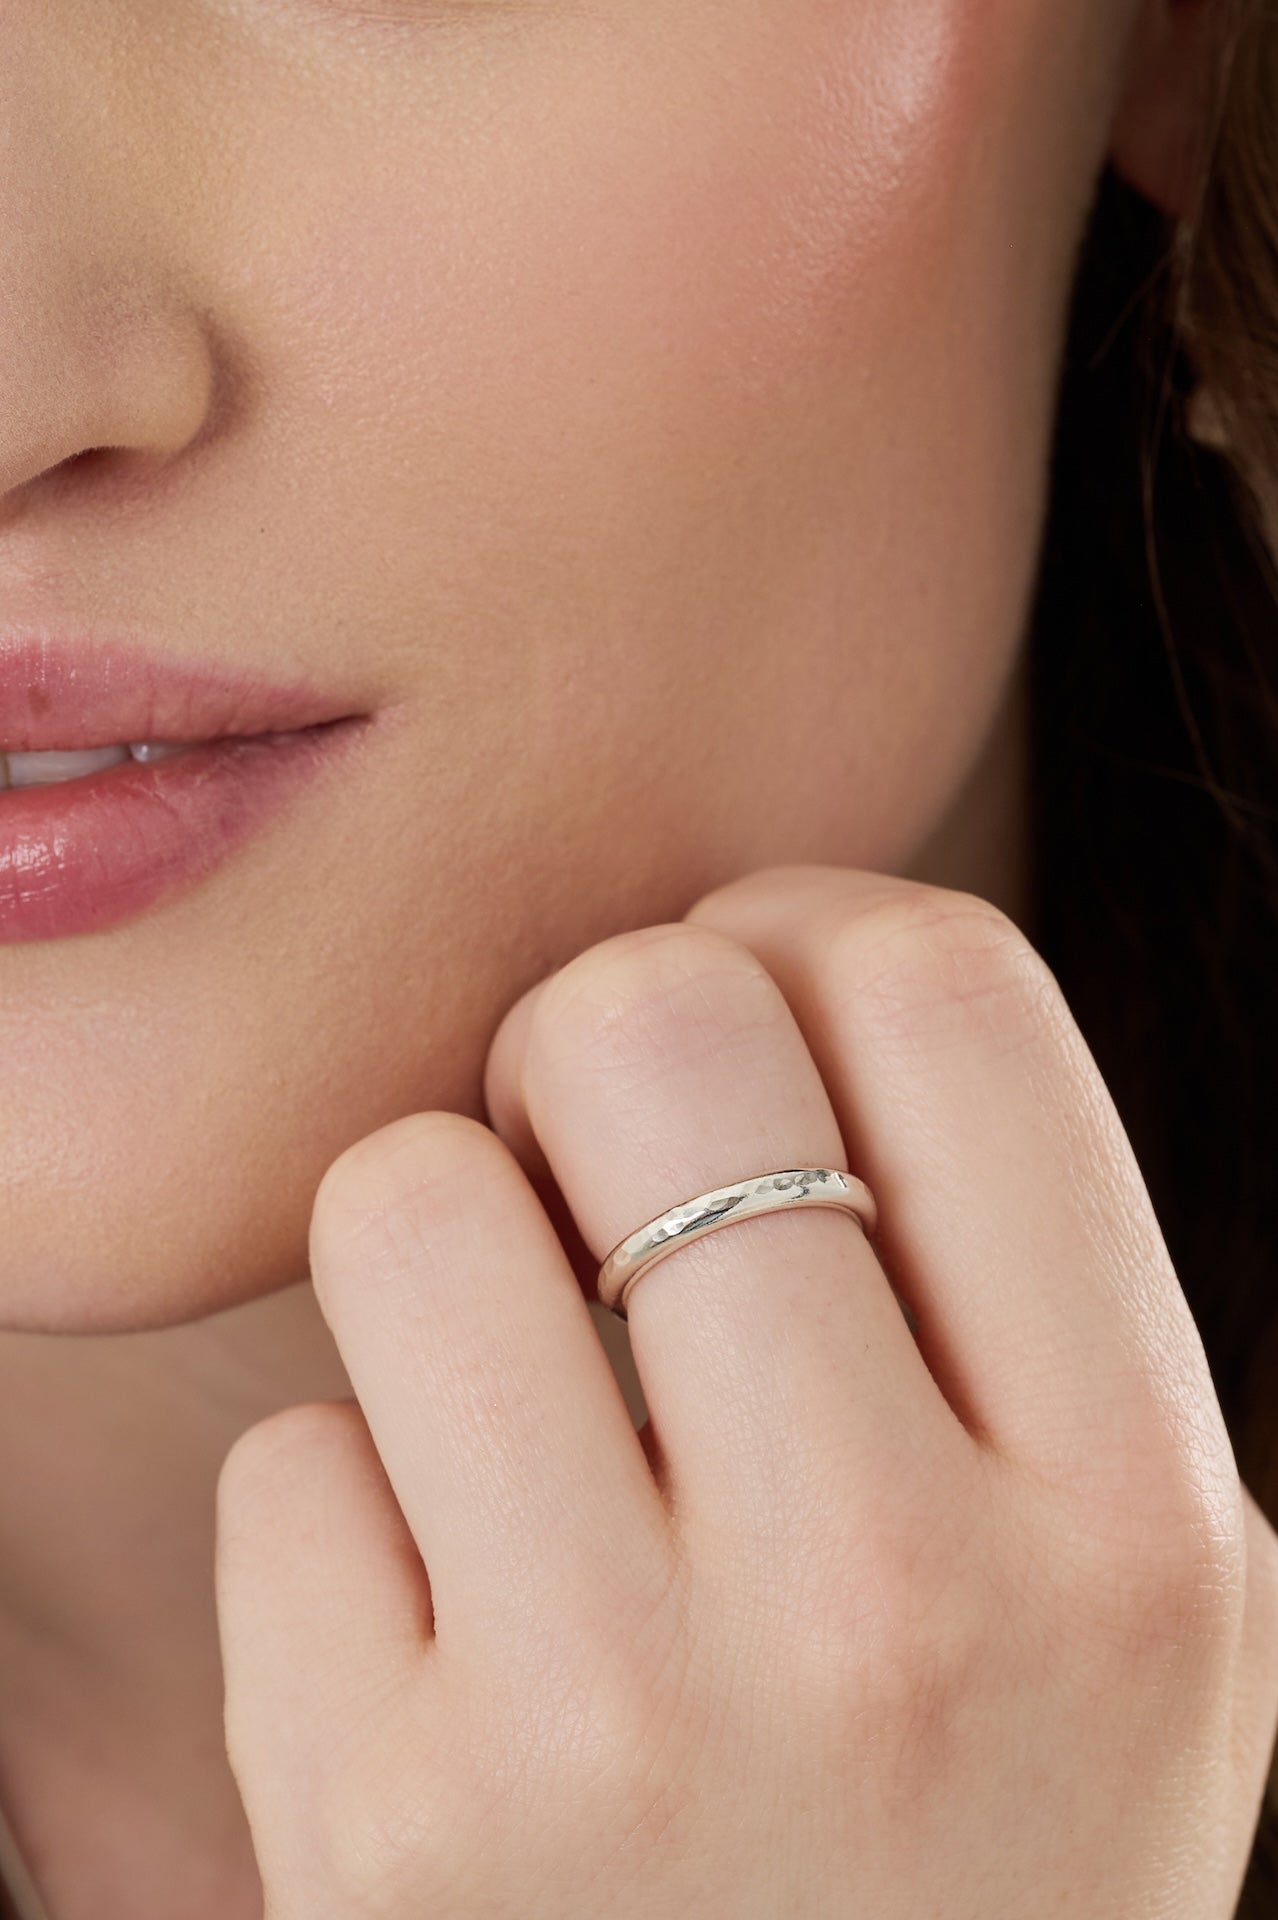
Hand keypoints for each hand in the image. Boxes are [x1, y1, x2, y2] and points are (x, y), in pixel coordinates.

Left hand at [215, 864, 1277, 1917]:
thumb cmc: (967, 1838)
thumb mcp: (1117, 1587)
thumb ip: (1006, 1288)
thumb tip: (760, 976)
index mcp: (1130, 1511)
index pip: (940, 988)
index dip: (801, 935)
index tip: (750, 1017)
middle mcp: (901, 1606)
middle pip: (648, 1017)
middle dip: (586, 1049)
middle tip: (591, 1176)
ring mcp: (626, 1732)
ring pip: (409, 1193)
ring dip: (441, 1256)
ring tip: (516, 1402)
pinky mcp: (385, 1839)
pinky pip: (290, 1464)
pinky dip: (352, 1518)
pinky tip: (453, 1645)